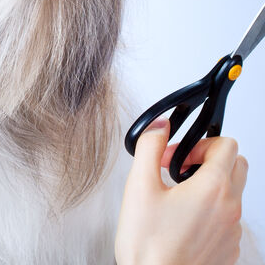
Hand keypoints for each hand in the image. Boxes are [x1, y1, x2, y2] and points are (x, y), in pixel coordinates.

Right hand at [115, 118, 246, 264]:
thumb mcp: (139, 185)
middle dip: (209, 159)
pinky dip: (211, 210)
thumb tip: (160, 126)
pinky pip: (228, 218)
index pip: (226, 145)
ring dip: (209, 185)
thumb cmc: (148, 245)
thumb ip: (150, 147)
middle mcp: (230, 209)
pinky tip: (182, 219)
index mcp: (212, 189)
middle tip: (179, 169)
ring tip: (176, 195)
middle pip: (237, 165)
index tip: (176, 156)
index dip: (199, 143)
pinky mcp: (228, 249)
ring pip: (232, 192)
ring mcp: (232, 232)